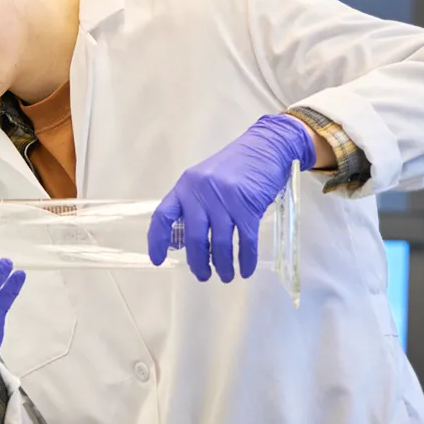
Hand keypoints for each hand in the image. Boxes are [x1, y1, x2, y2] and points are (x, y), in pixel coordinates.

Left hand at [147, 114, 316, 282]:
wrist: (266, 147)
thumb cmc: (235, 166)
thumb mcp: (204, 179)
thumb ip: (192, 204)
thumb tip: (180, 240)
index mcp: (185, 186)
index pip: (163, 216)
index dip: (157, 241)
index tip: (158, 260)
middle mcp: (200, 193)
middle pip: (193, 238)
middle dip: (197, 263)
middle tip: (203, 276)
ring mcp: (224, 200)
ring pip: (219, 243)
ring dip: (222, 265)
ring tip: (225, 276)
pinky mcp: (248, 207)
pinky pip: (244, 241)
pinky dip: (245, 259)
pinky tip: (245, 269)